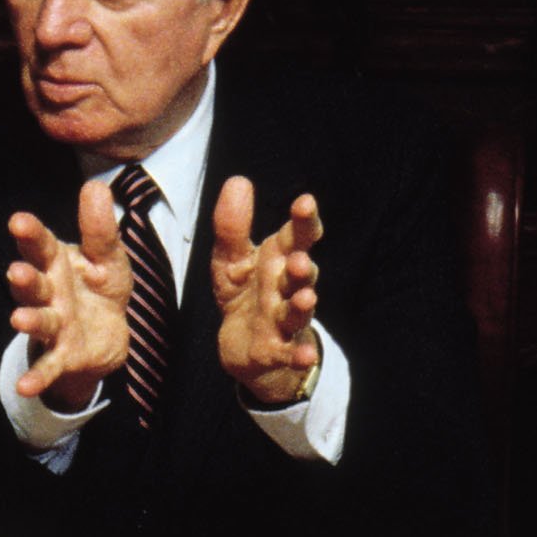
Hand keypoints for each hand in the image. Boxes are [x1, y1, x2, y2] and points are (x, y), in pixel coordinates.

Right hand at [5, 178, 131, 411]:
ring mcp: (54, 325)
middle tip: (16, 271)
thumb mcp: (108, 257)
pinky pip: (48, 365)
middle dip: (24, 278)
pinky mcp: (63, 355)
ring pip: (39, 320)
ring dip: (29, 320)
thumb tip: (96, 185)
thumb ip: (100, 228)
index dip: (30, 233)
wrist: (110, 332)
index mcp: (57, 263)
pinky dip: (37, 376)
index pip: (41, 245)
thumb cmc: (100, 287)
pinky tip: (25, 387)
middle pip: (34, 283)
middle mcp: (49, 293)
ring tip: (19, 320)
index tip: (18, 221)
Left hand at [208, 178, 323, 408]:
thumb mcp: (230, 259)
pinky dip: (300, 355)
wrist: (246, 346)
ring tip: (306, 297)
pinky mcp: (277, 351)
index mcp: (280, 259)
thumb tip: (238, 181)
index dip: (304, 221)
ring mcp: (286, 320)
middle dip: (301, 266)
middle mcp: (289, 287)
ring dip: (303, 304)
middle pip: (301, 273)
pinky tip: (306, 355)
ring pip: (298, 310)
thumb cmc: (244, 293)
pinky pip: (290, 352)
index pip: (298, 236)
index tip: (305, 203)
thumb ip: (232, 226)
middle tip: (297, 259)